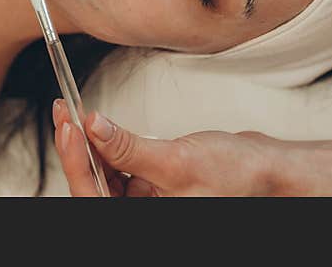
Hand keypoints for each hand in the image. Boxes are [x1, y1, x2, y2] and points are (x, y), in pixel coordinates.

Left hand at [52, 99, 283, 195]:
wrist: (268, 169)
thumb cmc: (237, 176)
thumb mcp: (177, 160)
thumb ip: (130, 148)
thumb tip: (94, 128)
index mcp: (148, 219)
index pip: (95, 198)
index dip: (76, 163)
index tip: (68, 127)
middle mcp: (142, 213)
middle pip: (93, 187)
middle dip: (76, 149)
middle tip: (63, 113)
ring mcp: (144, 201)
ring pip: (102, 175)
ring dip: (87, 144)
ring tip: (73, 113)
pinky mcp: (149, 185)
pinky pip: (117, 167)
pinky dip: (106, 145)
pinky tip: (97, 126)